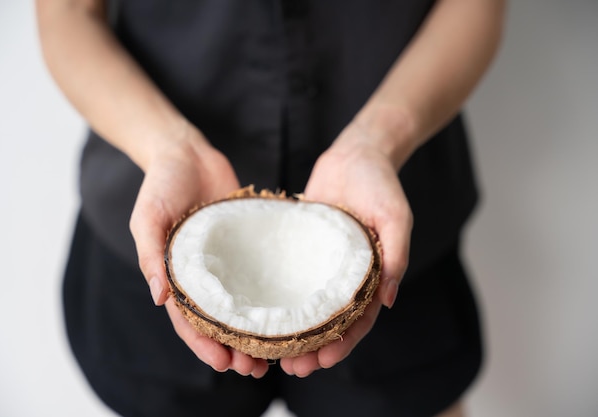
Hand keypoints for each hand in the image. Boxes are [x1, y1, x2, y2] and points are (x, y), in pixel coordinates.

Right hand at [129, 126, 269, 377]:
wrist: (186, 152)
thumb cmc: (160, 184)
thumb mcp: (148, 217)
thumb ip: (151, 254)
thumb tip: (159, 298)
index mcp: (175, 276)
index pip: (189, 320)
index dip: (204, 345)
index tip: (224, 364)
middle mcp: (203, 275)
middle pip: (218, 321)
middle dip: (234, 348)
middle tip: (256, 368)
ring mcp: (227, 261)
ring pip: (242, 304)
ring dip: (255, 330)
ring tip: (277, 351)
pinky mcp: (248, 244)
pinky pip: (260, 273)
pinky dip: (270, 295)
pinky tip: (289, 308)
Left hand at [280, 123, 412, 376]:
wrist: (356, 154)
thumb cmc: (381, 183)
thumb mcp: (396, 216)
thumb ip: (396, 254)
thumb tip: (390, 300)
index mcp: (373, 275)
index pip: (359, 320)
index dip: (344, 343)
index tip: (324, 360)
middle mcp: (346, 275)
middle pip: (331, 322)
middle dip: (314, 347)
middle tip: (293, 367)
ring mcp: (322, 263)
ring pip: (308, 306)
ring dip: (295, 331)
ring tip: (272, 352)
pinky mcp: (301, 248)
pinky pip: (289, 276)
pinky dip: (280, 297)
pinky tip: (260, 311)